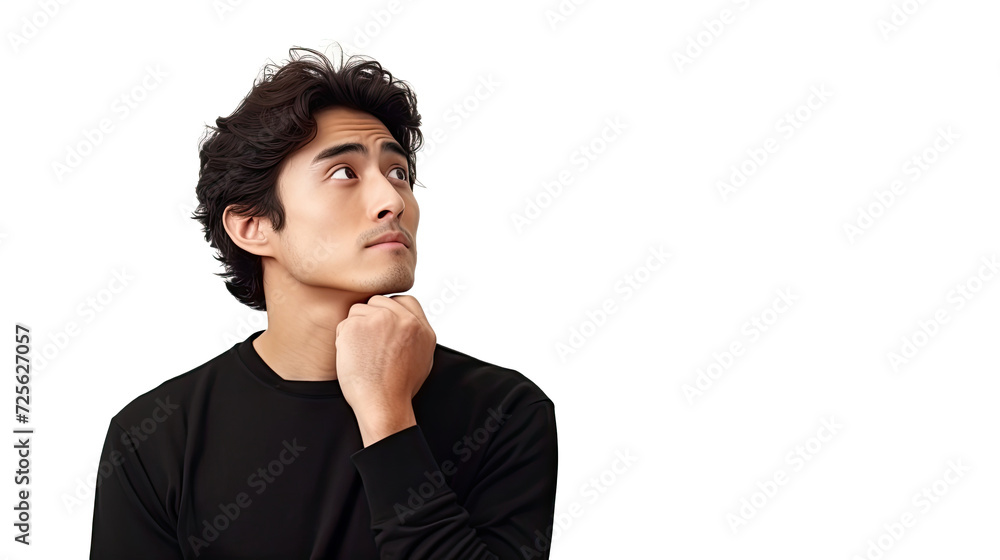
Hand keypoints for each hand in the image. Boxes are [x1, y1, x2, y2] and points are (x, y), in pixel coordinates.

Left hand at [335, 295, 435, 439]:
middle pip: (378, 301)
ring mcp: (380, 320)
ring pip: (359, 310)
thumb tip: (405, 319)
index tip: (384, 329)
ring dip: (356, 328)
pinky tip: (352, 356)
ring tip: (362, 353)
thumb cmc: (399, 389)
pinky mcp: (358, 325)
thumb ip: (415, 334)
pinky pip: (345, 323)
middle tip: (369, 344)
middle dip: (371, 318)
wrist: (384, 406)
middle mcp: (404, 319)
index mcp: (422, 328)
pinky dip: (344, 338)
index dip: (390, 312)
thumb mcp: (422, 358)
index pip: (403, 301)